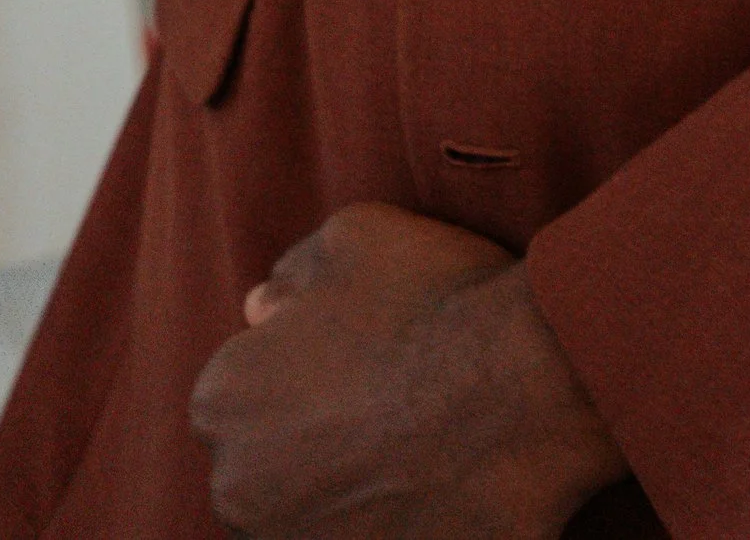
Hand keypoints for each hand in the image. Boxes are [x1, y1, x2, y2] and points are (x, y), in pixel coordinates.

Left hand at [191, 202, 625, 535]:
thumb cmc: (437, 300)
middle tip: (389, 419)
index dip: (299, 382)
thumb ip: (291, 273)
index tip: (356, 373)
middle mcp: (236, 488)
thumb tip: (259, 308)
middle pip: (265, 472)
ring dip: (344, 503)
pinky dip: (386, 532)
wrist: (527, 385)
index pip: (239, 401)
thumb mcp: (353, 238)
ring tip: (418, 463)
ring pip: (306, 525)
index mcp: (222, 399)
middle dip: (312, 450)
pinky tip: (432, 503)